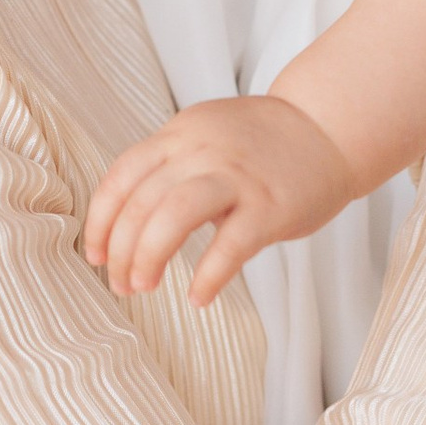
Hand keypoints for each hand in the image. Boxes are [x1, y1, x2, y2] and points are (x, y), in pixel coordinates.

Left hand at [83, 96, 357, 304]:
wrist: (329, 127)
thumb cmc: (265, 144)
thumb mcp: (206, 136)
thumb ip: (170, 166)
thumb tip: (126, 222)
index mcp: (180, 134)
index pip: (122, 176)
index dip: (100, 221)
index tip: (97, 255)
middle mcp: (202, 150)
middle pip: (140, 201)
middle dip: (122, 251)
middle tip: (122, 284)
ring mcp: (237, 177)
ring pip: (173, 215)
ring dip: (148, 257)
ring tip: (144, 287)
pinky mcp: (271, 206)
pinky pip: (230, 246)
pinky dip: (208, 277)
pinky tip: (199, 297)